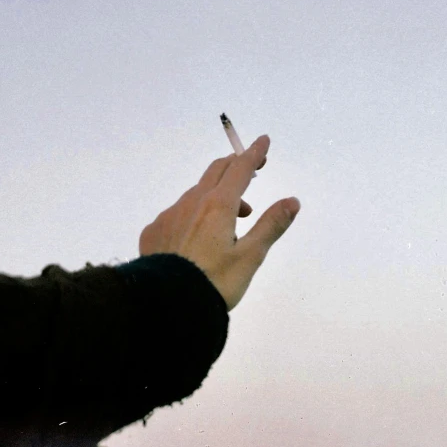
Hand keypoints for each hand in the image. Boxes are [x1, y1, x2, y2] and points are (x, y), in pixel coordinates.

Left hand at [138, 136, 299, 310]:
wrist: (165, 305)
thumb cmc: (215, 282)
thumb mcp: (250, 257)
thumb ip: (271, 225)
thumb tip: (292, 200)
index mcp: (218, 205)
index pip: (239, 169)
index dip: (254, 154)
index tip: (263, 141)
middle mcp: (192, 202)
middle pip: (215, 172)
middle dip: (235, 166)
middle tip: (251, 170)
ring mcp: (169, 215)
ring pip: (196, 194)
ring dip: (217, 196)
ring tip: (232, 221)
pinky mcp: (154, 231)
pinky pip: (177, 214)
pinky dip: (194, 215)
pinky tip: (197, 238)